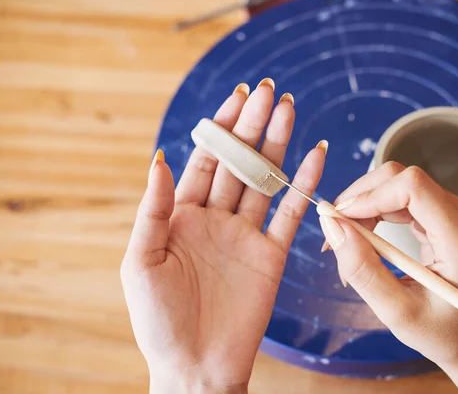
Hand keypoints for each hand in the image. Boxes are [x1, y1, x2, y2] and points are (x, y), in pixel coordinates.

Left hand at [120, 81, 325, 392]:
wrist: (196, 366)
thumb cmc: (158, 320)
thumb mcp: (142, 262)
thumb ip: (152, 210)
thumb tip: (159, 157)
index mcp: (181, 215)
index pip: (204, 160)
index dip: (220, 128)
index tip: (237, 98)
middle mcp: (216, 218)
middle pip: (238, 162)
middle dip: (252, 126)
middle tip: (269, 90)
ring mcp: (246, 235)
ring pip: (265, 180)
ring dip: (278, 145)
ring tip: (290, 108)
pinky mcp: (272, 255)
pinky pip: (291, 214)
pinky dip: (304, 184)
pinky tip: (315, 154)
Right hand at [320, 162, 457, 392]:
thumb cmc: (439, 332)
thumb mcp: (395, 312)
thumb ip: (363, 270)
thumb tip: (332, 226)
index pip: (414, 187)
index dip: (371, 196)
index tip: (340, 220)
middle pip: (402, 178)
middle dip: (361, 199)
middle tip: (335, 232)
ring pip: (398, 183)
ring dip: (364, 205)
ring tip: (345, 239)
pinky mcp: (445, 213)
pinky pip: (402, 195)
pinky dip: (375, 210)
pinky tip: (362, 235)